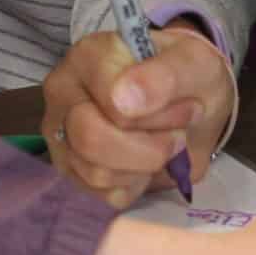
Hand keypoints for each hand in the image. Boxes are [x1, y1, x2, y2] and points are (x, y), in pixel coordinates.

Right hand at [42, 24, 233, 207]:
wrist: (189, 104)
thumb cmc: (186, 78)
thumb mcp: (194, 63)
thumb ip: (165, 75)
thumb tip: (126, 100)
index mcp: (87, 57)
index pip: (114, 103)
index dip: (160, 115)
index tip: (188, 107)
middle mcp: (63, 93)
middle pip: (91, 139)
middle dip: (149, 149)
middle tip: (177, 136)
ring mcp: (61, 135)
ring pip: (96, 173)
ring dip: (144, 167)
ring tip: (160, 145)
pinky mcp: (69, 171)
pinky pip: (101, 197)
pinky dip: (134, 187)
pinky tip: (142, 163)